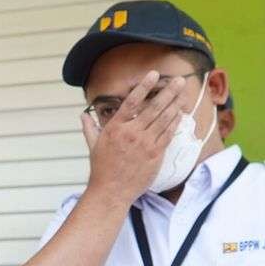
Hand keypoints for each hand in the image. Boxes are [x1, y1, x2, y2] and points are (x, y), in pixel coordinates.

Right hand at [82, 71, 189, 203]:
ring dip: (175, 105)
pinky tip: (179, 114)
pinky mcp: (155, 155)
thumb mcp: (93, 145)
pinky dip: (174, 123)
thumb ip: (89, 128)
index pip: (132, 102)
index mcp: (116, 128)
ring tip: (183, 94)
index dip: (144, 86)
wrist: (111, 191)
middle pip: (154, 108)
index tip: (153, 74)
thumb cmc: (101, 169)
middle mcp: (132, 133)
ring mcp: (145, 144)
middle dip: (168, 92)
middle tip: (179, 80)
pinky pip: (168, 135)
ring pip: (164, 120)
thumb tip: (82, 116)